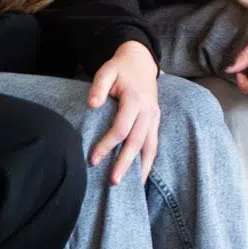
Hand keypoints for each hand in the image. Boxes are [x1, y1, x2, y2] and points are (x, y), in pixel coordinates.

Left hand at [86, 40, 160, 183]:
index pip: (122, 128)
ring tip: (133, 188)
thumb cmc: (120, 68)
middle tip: (113, 182)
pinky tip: (141, 175)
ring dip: (141, 167)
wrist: (141, 60)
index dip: (107, 145)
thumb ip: (98, 87)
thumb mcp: (106, 71)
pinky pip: (154, 144)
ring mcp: (154, 117)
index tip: (93, 159)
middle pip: (137, 142)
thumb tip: (91, 105)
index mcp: (136, 99)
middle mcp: (148, 111)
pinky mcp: (156, 121)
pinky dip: (149, 161)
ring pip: (150, 146)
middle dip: (125, 163)